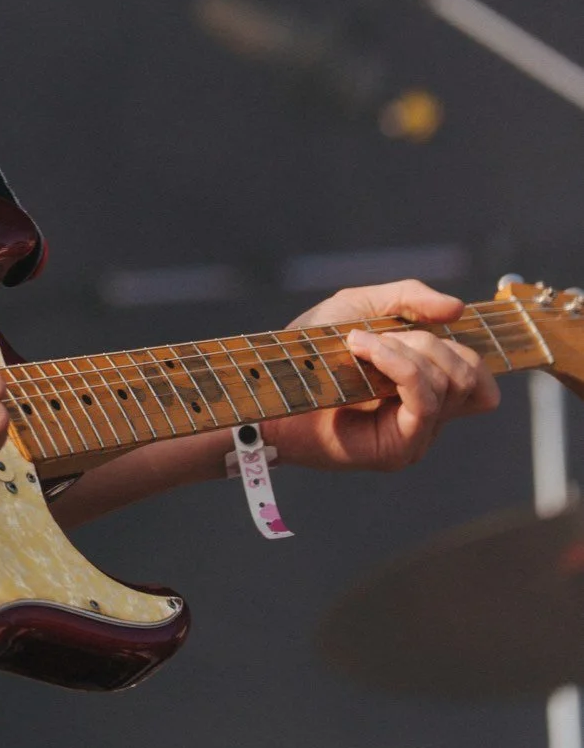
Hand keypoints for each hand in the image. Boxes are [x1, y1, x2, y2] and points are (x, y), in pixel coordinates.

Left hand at [270, 279, 497, 472]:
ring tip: (358, 343)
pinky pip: (424, 399)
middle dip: (428, 342)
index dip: (466, 349)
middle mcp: (427, 416)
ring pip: (449, 382)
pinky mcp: (399, 447)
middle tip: (376, 337)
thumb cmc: (309, 350)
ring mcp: (416, 435)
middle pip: (467, 373)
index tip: (421, 329)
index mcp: (425, 388)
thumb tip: (459, 308)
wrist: (268, 385)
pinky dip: (400, 364)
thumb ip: (409, 299)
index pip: (480, 379)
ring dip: (405, 349)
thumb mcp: (360, 307)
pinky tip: (363, 348)